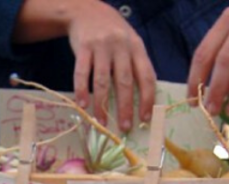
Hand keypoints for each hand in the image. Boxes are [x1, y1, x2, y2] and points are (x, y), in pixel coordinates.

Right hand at [63, 2, 155, 130]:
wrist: (87, 10)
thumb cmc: (112, 32)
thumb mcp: (130, 43)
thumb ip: (135, 65)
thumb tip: (143, 99)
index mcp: (137, 47)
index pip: (146, 76)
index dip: (147, 99)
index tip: (145, 118)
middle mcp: (121, 46)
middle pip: (125, 82)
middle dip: (125, 107)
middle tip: (125, 127)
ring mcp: (101, 46)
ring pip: (102, 81)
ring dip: (102, 104)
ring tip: (101, 122)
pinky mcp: (83, 48)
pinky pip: (82, 73)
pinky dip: (81, 90)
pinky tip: (82, 105)